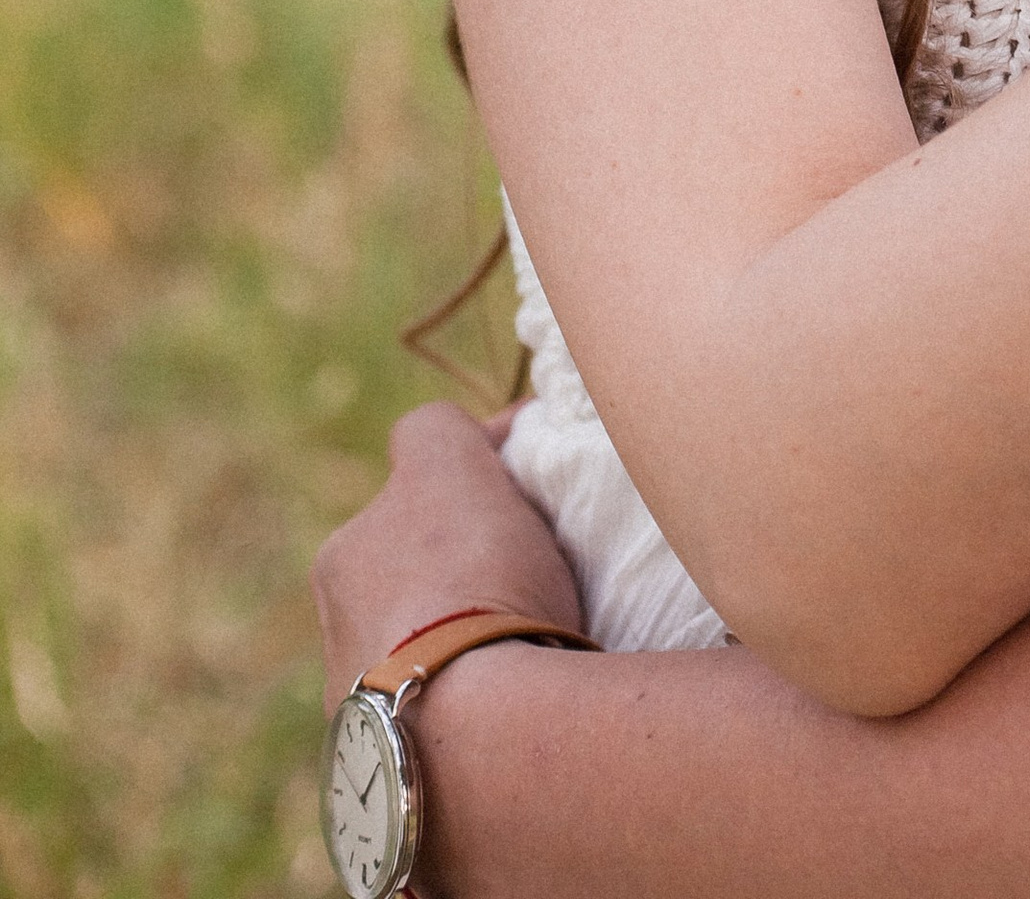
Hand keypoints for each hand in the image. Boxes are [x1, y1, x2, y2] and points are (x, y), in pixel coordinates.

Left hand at [315, 404, 583, 705]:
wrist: (479, 726)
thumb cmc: (470, 578)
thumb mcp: (450, 462)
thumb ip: (440, 430)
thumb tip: (474, 432)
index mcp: (339, 560)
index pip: (409, 501)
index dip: (469, 493)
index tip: (522, 504)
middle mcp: (334, 638)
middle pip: (411, 579)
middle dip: (455, 574)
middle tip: (523, 579)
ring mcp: (365, 715)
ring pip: (423, 653)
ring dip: (459, 644)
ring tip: (521, 650)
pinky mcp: (397, 771)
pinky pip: (442, 718)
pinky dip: (469, 704)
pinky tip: (509, 701)